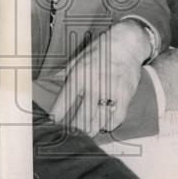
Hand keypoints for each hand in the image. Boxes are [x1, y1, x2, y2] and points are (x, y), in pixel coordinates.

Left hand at [50, 19, 150, 134]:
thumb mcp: (78, 58)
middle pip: (80, 119)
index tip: (55, 127)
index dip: (57, 120)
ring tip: (87, 133)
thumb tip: (51, 83)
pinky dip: (110, 124)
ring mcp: (110, 90)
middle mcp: (93, 85)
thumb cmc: (100, 51)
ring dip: (91, 130)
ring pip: (97, 121)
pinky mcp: (126, 93)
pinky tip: (106, 124)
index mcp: (77, 77)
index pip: (62, 106)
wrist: (127, 42)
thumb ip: (65, 74)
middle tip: (72, 136)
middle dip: (74, 131)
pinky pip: (117, 117)